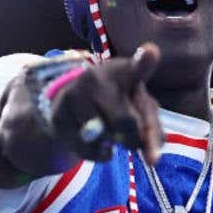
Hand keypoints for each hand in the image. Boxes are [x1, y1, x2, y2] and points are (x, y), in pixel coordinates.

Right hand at [48, 43, 163, 163]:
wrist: (76, 104)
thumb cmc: (121, 105)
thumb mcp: (141, 111)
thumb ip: (153, 132)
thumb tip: (152, 159)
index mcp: (126, 72)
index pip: (138, 67)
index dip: (145, 61)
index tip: (151, 52)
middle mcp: (98, 76)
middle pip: (126, 122)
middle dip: (133, 138)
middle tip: (131, 137)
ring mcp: (75, 93)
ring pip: (105, 136)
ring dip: (113, 144)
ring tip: (109, 130)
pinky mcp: (58, 114)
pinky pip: (87, 148)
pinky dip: (98, 154)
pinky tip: (97, 141)